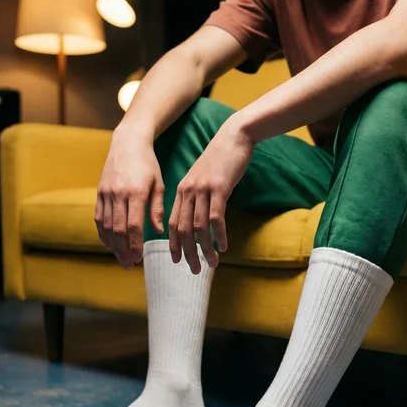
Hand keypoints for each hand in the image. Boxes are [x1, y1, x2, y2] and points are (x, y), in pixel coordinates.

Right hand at [95, 125, 164, 269]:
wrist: (127, 143)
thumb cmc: (148, 164)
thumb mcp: (158, 184)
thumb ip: (157, 208)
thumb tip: (158, 232)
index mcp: (135, 192)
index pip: (133, 225)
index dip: (134, 244)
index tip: (138, 259)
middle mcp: (118, 193)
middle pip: (117, 229)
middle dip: (123, 250)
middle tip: (129, 265)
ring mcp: (106, 193)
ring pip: (105, 226)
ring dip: (112, 245)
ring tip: (120, 259)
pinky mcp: (99, 193)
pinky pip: (98, 218)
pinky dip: (102, 234)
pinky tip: (110, 245)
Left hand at [169, 117, 253, 273]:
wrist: (234, 136)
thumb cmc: (221, 159)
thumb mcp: (203, 179)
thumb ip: (198, 197)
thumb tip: (200, 220)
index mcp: (182, 191)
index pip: (173, 223)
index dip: (173, 244)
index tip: (177, 260)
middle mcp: (188, 192)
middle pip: (183, 230)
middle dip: (188, 253)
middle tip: (195, 270)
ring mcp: (203, 190)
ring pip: (198, 227)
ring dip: (205, 249)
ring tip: (212, 264)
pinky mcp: (219, 188)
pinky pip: (216, 218)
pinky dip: (219, 235)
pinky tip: (224, 246)